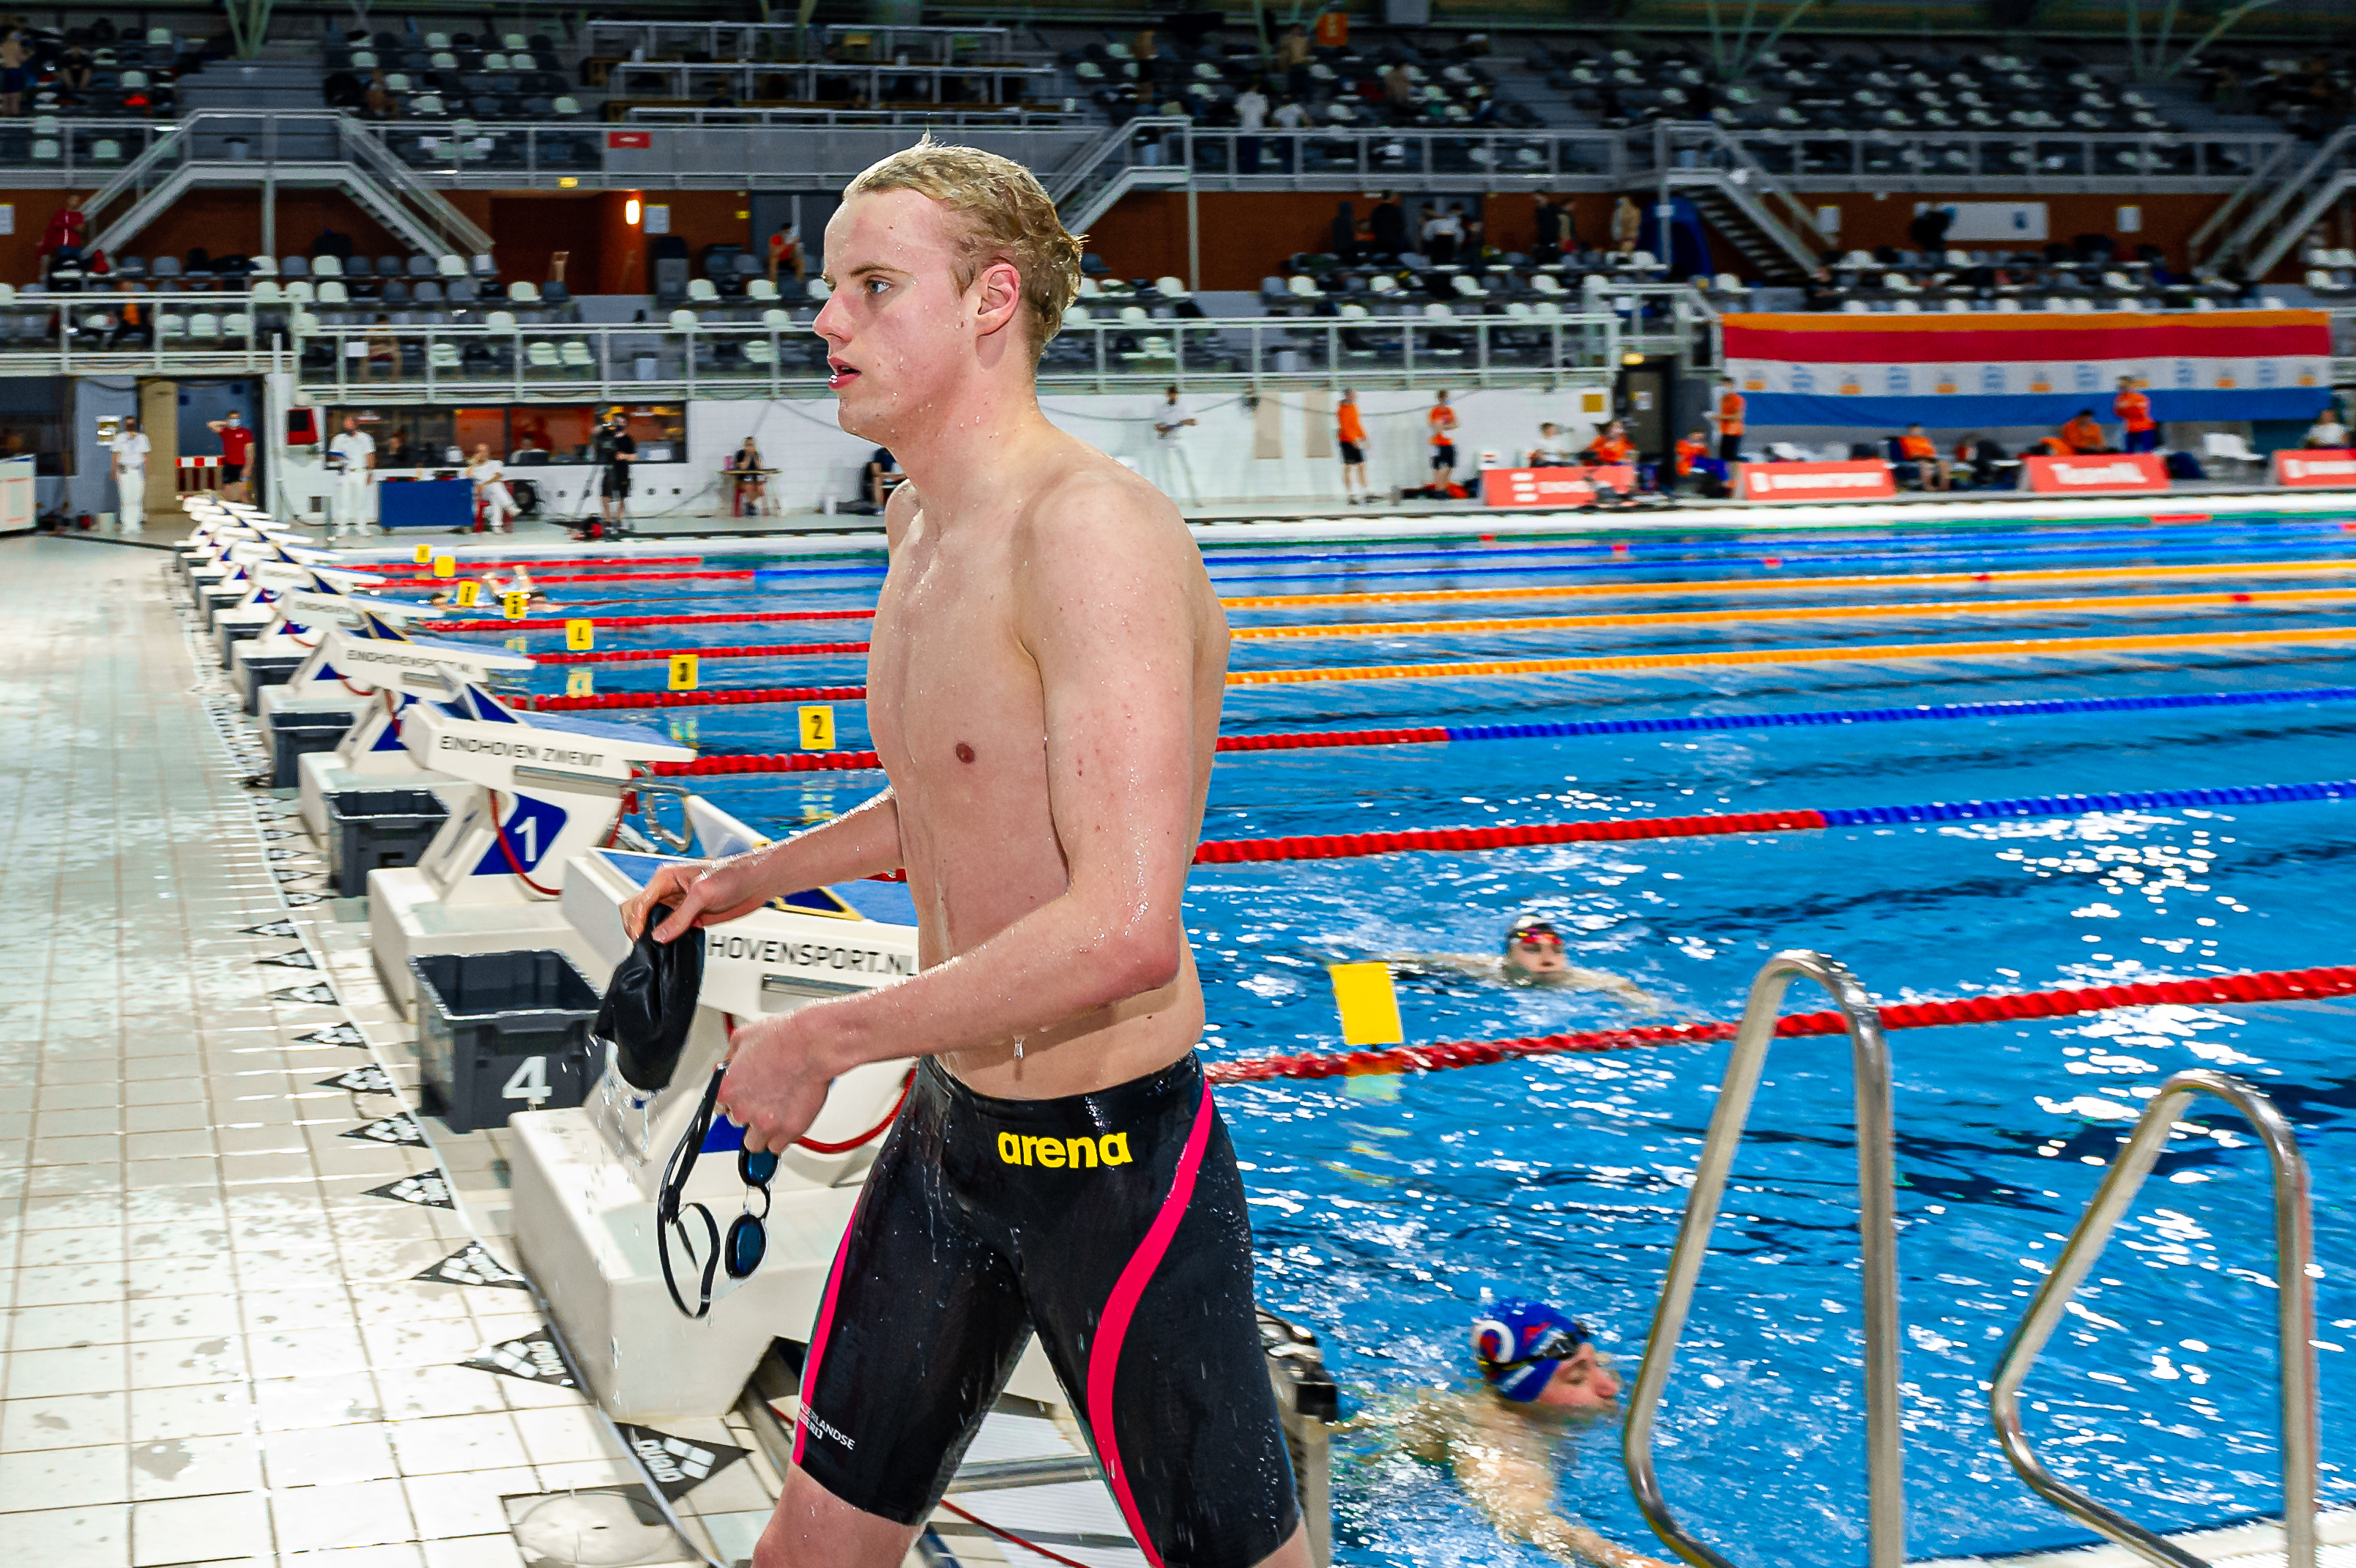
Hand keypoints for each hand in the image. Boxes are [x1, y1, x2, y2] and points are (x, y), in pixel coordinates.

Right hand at [619, 854, 771, 942]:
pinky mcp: (689, 917)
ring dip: (650, 935)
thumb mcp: (703, 893)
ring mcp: (678, 906)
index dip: (637, 920)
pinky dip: (665, 940)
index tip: (640, 936)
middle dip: (636, 926)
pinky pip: (670, 930)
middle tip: (643, 943)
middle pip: (639, 911)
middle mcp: (669, 891)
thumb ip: (680, 916)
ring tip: (652, 948)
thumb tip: (660, 935)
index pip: (641, 901)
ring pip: (652, 922)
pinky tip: (667, 947)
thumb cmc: (734, 874)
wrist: (756, 883)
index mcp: (667, 878)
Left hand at [717, 1008, 837, 1153]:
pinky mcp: (787, 1131)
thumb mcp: (742, 1038)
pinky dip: (782, 1136)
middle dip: (750, 1113)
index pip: (719, 1108)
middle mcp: (741, 1111)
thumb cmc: (783, 1038)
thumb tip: (727, 1067)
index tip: (743, 1099)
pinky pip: (778, 1146)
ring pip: (754, 1143)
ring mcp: (764, 1124)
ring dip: (763, 1130)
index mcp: (725, 1090)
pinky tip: (788, 1119)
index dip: (733, 1101)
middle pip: (737, 1123)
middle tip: (766, 1097)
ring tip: (776, 1112)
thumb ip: (729, 1060)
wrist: (813, 1044)